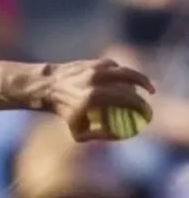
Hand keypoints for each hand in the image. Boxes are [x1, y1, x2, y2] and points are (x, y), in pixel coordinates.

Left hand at [39, 58, 154, 143]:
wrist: (48, 88)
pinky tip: (129, 83)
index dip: (140, 107)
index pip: (125, 101)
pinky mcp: (96, 62)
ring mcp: (96, 70)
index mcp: (92, 99)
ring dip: (141, 80)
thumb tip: (123, 134)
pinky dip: (125, 75)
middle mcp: (95, 82)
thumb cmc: (65, 114)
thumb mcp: (79, 132)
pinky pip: (117, 68)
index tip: (147, 114)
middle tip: (147, 106)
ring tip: (149, 89)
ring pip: (126, 72)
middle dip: (142, 98)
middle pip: (129, 88)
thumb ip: (101, 135)